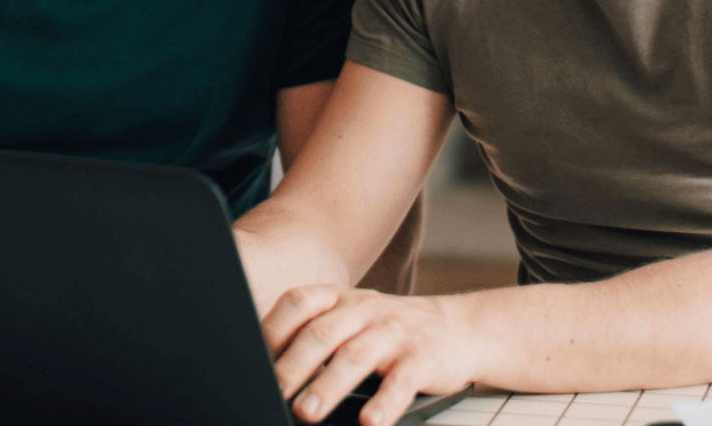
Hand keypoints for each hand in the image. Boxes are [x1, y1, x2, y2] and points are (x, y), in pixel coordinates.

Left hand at [264, 285, 478, 425]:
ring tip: (307, 412)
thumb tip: (266, 368)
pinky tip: (368, 422)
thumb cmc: (389, 330)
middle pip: (321, 333)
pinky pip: (400, 382)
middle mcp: (363, 310)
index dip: (273, 330)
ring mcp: (394, 333)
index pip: (298, 304)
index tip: (254, 360)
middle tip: (274, 391)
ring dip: (327, 386)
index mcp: (339, 299)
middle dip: (293, 365)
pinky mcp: (422, 359)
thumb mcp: (351, 319)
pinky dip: (383, 404)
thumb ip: (314, 334)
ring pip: (355, 356)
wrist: (458, 328)